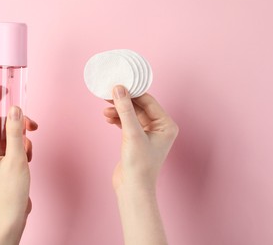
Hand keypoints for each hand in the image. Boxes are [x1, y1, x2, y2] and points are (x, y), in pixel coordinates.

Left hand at [0, 100, 37, 243]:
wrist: (13, 212)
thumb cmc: (11, 189)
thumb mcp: (16, 157)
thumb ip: (15, 131)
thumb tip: (14, 108)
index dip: (0, 101)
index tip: (9, 88)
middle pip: (2, 122)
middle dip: (18, 124)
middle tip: (31, 127)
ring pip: (11, 132)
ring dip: (23, 138)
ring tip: (27, 154)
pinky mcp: (4, 157)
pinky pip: (14, 142)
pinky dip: (24, 147)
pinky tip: (27, 159)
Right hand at [104, 86, 177, 244]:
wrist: (132, 188)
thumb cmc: (139, 164)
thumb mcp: (132, 133)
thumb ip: (125, 110)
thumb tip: (119, 89)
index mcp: (166, 125)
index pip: (148, 101)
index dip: (132, 93)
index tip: (117, 85)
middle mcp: (160, 128)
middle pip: (139, 107)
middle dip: (123, 102)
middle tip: (108, 95)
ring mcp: (148, 134)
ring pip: (132, 115)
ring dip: (119, 111)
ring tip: (105, 110)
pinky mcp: (137, 139)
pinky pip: (128, 123)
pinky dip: (118, 120)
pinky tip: (108, 118)